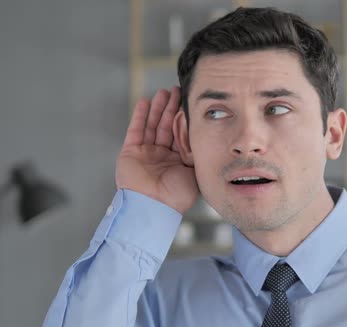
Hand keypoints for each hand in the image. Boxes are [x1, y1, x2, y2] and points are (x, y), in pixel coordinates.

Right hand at [116, 86, 198, 213]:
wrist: (155, 206)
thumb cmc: (177, 194)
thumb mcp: (195, 171)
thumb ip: (197, 152)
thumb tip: (205, 135)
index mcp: (178, 161)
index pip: (181, 134)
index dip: (184, 119)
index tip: (190, 102)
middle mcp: (162, 156)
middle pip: (166, 126)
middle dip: (171, 108)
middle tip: (177, 90)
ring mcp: (146, 153)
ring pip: (152, 125)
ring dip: (157, 108)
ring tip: (163, 92)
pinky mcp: (130, 152)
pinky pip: (135, 130)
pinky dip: (140, 116)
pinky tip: (144, 102)